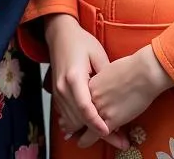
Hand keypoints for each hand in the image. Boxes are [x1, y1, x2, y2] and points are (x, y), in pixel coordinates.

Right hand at [44, 14, 125, 148]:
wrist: (60, 33)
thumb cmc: (80, 41)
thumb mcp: (98, 54)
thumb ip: (105, 75)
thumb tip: (117, 93)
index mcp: (74, 77)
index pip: (85, 108)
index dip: (96, 123)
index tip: (108, 131)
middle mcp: (63, 87)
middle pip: (77, 118)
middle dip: (94, 131)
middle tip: (116, 139)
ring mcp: (57, 91)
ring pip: (70, 120)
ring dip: (84, 130)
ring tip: (105, 137)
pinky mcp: (56, 93)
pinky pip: (64, 114)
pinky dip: (75, 123)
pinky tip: (85, 129)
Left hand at [81, 46, 172, 146]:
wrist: (143, 72)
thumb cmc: (131, 68)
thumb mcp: (108, 71)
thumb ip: (102, 83)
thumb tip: (104, 88)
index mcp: (90, 83)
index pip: (78, 101)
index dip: (74, 111)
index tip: (71, 116)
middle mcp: (91, 96)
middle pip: (78, 114)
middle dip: (73, 124)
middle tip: (68, 130)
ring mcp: (100, 108)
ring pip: (85, 125)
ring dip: (81, 134)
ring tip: (78, 140)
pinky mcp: (110, 119)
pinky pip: (97, 134)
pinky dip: (90, 140)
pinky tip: (84, 143)